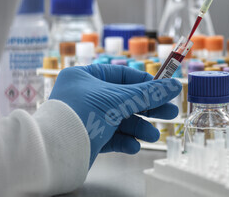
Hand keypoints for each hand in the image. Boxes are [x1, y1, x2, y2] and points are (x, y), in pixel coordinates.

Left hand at [50, 64, 181, 166]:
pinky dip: (123, 140)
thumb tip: (174, 86)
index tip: (163, 90)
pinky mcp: (88, 137)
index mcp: (86, 77)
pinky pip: (110, 136)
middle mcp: (85, 95)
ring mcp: (87, 117)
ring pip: (120, 120)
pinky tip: (132, 146)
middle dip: (148, 108)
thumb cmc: (82, 114)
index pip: (122, 76)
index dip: (145, 83)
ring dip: (138, 128)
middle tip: (170, 113)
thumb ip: (148, 93)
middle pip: (125, 99)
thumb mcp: (118, 100)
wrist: (54, 153)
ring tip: (153, 136)